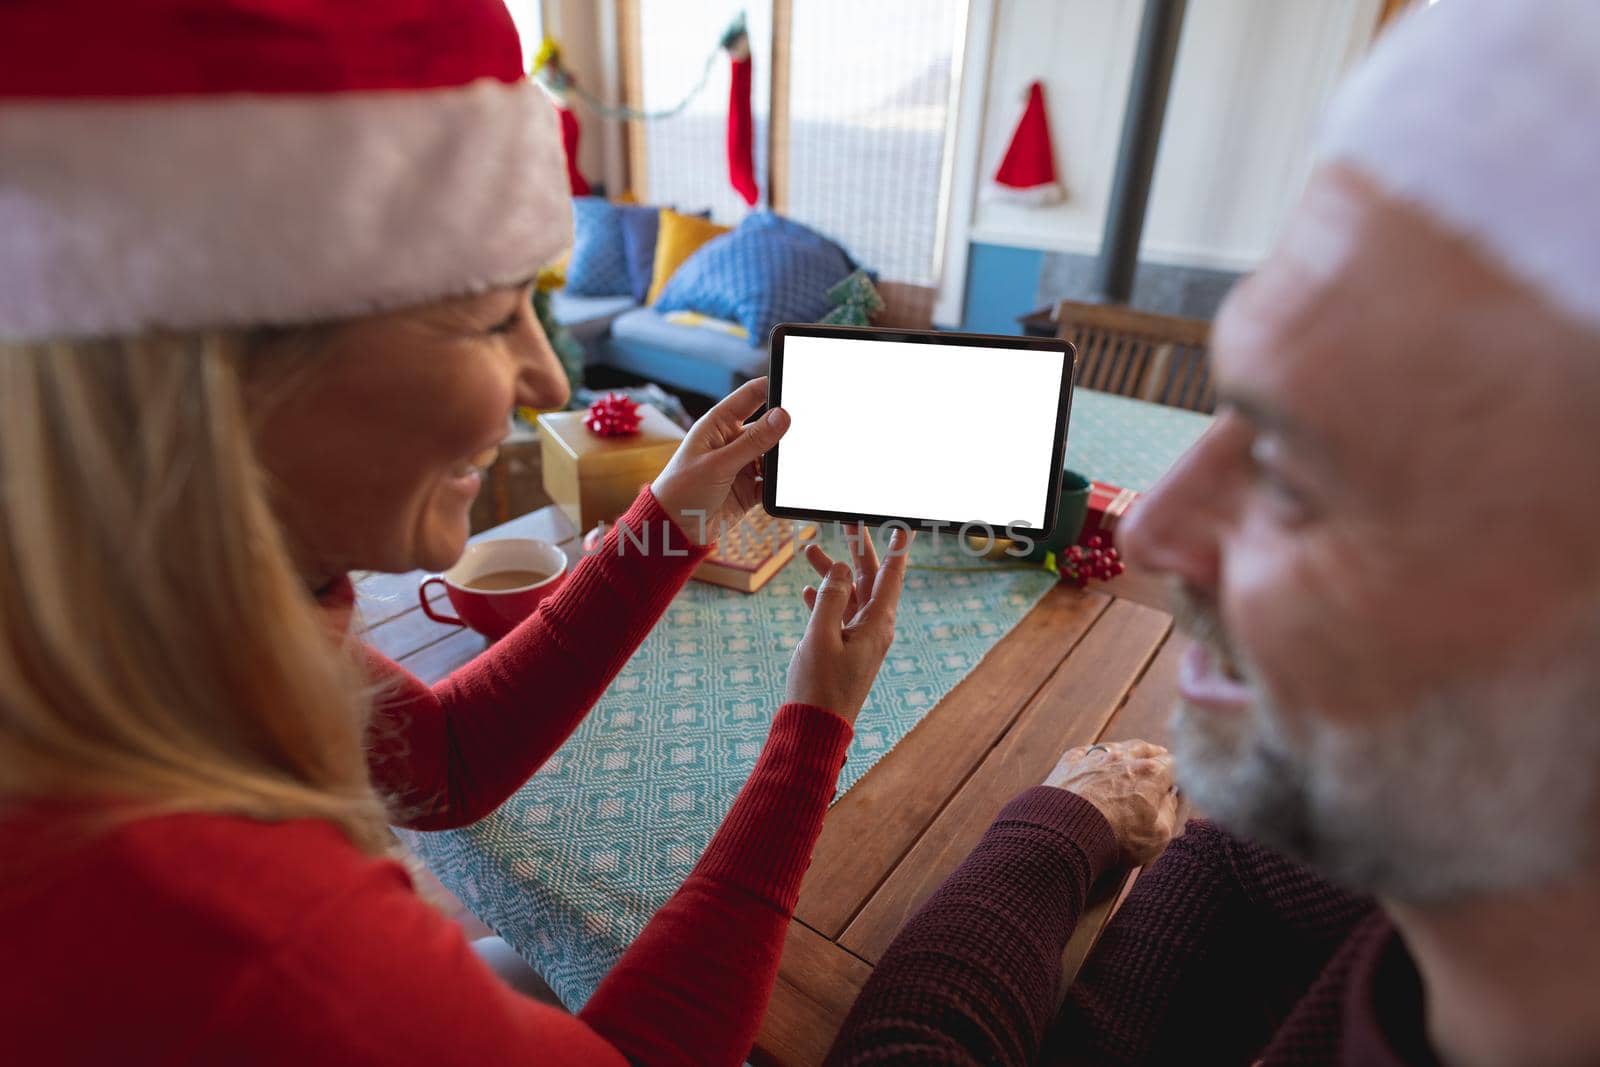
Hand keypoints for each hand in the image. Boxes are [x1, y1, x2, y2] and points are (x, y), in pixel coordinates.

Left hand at [651, 378, 789, 544]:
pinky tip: (789, 485)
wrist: (675, 530)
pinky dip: (781, 484)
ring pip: (773, 455)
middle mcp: (732, 441)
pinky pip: (772, 482)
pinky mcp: (750, 488)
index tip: (799, 386)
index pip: (752, 396)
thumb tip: (782, 415)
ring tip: (800, 460)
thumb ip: (753, 441)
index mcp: (719, 424)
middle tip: (809, 429)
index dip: (774, 387)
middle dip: (786, 428)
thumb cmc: (682, 489)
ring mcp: (742, 465)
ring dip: (784, 460)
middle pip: (768, 426)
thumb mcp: (719, 463)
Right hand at [785, 525, 913, 724]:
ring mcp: (858, 640)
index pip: (891, 576)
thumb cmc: (819, 686)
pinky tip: (808, 590)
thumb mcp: (821, 636)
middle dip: (859, 550)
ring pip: (850, 596)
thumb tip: (842, 569)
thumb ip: (831, 597)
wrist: (814, 728)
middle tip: (850, 522)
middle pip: (870, 580)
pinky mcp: (843, 651)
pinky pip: (838, 616)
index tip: (901, 525)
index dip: (896, 548)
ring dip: (833, 574)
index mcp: (876, 624)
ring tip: (810, 550)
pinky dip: (824, 600)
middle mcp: (873, 629)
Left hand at [1044, 740, 1179, 866]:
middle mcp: (1123, 759)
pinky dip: (1093, 756)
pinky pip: (1086, 752)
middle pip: (1144, 748)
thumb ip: (1171, 812)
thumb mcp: (1158, 835)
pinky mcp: (1069, 763)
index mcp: (1150, 774)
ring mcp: (1094, 758)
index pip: (1172, 764)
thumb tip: (1172, 796)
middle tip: (1158, 757)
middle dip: (1154, 754)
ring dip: (1125, 751)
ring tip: (1130, 755)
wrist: (1065, 833)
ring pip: (1116, 746)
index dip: (1177, 772)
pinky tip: (1093, 760)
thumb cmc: (1116, 838)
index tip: (1176, 778)